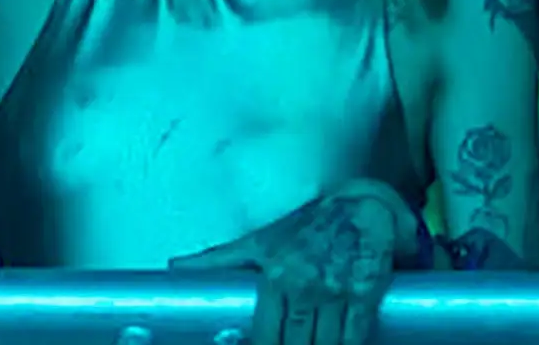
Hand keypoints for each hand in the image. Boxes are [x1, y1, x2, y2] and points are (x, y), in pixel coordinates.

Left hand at [173, 179, 411, 344]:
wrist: (362, 205)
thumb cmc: (307, 227)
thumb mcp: (260, 241)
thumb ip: (218, 260)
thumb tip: (173, 267)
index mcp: (275, 277)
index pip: (265, 335)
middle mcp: (304, 287)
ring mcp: (337, 292)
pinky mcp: (366, 294)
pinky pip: (355, 335)